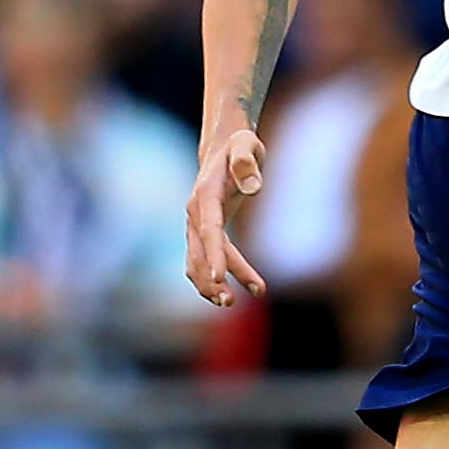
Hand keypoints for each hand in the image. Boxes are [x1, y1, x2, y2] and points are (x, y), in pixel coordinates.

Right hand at [185, 125, 268, 307]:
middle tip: (232, 302)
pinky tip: (228, 293)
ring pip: (196, 261)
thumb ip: (247, 162)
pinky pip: (201, 260)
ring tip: (231, 303)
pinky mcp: (201, 232)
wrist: (224, 146)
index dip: (215, 255)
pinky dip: (210, 279)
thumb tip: (254, 187)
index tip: (220, 277)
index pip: (210, 230)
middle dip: (214, 279)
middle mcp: (195, 212)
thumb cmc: (239, 145)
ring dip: (208, 285)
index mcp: (205, 194)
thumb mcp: (247, 145)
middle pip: (201, 252)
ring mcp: (195, 224)